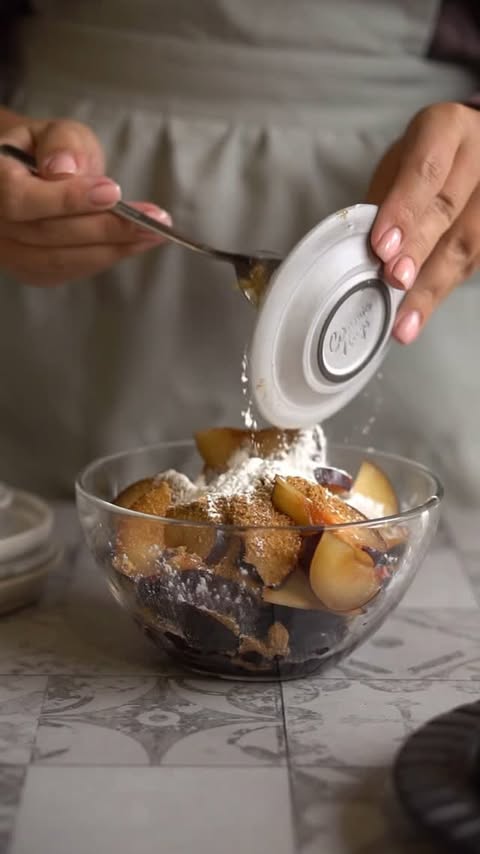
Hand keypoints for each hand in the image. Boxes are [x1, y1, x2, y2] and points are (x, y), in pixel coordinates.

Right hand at [0, 117, 169, 285]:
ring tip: (152, 234)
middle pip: (45, 234)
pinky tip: (132, 244)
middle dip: (104, 227)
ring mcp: (7, 251)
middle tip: (151, 221)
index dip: (66, 199)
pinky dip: (103, 257)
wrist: (31, 177)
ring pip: (58, 259)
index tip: (112, 193)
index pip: (19, 197)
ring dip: (111, 248)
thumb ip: (63, 143)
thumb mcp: (54, 131)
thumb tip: (65, 169)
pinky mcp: (29, 270)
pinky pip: (67, 271)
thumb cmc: (44, 153)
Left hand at [367, 102, 479, 343]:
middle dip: (419, 251)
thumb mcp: (398, 165)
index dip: (404, 209)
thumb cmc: (423, 163)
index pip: (427, 169)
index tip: (382, 246)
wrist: (469, 154)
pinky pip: (471, 265)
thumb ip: (385, 200)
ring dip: (430, 288)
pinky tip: (417, 316)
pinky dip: (439, 293)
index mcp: (447, 129)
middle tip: (394, 280)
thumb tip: (364, 252)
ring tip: (403, 320)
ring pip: (466, 244)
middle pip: (449, 209)